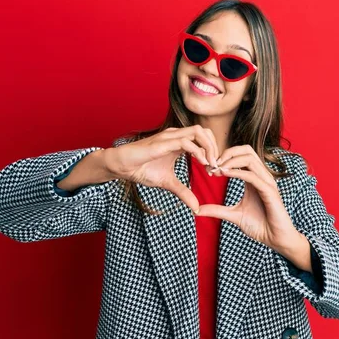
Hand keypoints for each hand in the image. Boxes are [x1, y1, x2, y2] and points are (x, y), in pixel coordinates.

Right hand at [103, 125, 220, 212]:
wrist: (122, 166)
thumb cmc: (142, 170)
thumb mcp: (168, 183)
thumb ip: (183, 192)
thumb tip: (196, 208)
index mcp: (178, 142)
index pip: (203, 138)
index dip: (213, 152)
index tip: (214, 170)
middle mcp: (176, 135)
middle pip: (204, 131)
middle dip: (215, 147)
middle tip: (216, 166)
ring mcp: (169, 137)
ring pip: (198, 132)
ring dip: (209, 147)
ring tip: (211, 165)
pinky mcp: (162, 143)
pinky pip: (185, 142)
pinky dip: (198, 151)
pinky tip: (201, 163)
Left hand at [194, 144, 298, 253]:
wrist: (276, 239)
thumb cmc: (260, 226)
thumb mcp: (233, 215)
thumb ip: (217, 210)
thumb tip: (198, 210)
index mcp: (254, 178)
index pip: (241, 156)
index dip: (223, 158)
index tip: (208, 169)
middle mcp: (262, 176)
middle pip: (246, 150)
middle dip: (227, 153)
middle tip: (212, 164)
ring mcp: (267, 182)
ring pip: (250, 158)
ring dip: (230, 160)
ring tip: (216, 168)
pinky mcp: (270, 191)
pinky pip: (252, 176)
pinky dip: (237, 172)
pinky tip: (224, 174)